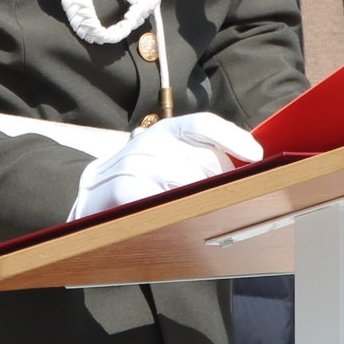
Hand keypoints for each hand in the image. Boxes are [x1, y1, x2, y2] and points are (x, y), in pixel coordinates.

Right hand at [71, 113, 263, 218]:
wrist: (88, 196)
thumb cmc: (139, 180)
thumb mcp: (165, 159)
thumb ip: (198, 156)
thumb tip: (247, 161)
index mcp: (163, 131)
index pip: (203, 123)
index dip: (233, 137)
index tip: (255, 156)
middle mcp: (146, 142)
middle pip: (202, 158)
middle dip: (223, 181)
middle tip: (230, 198)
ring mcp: (130, 165)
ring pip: (186, 180)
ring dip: (203, 199)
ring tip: (207, 212)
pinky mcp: (119, 192)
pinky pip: (161, 202)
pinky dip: (177, 212)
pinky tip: (180, 220)